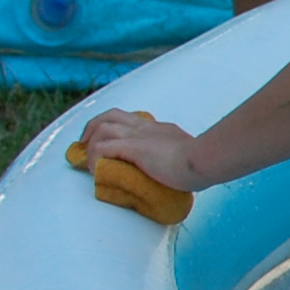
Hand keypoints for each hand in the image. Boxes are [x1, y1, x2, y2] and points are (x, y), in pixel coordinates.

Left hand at [78, 108, 202, 192]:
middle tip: (85, 145)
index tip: (107, 142)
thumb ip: (176, 159)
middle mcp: (146, 128)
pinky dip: (93, 157)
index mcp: (159, 130)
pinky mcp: (133, 147)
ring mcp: (139, 136)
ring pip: (102, 127)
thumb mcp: (187, 156)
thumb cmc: (203, 163)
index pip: (130, 120)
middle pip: (111, 115)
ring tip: (87, 161)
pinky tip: (94, 170)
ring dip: (90, 143)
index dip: (113, 128)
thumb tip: (176, 173)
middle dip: (92, 128)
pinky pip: (102, 148)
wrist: (204, 160)